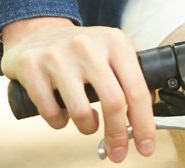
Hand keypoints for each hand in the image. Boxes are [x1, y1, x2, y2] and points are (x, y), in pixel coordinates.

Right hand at [0, 16, 155, 159]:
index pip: (136, 88)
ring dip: (87, 127)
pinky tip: (61, 113)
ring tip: (87, 122)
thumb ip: (133, 71)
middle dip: (118, 135)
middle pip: (113, 102)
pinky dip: (59, 122)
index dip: (144, 123)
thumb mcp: (111, 48)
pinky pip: (51, 113)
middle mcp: (88, 46)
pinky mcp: (33, 67)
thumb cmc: (80, 48)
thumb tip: (151, 106)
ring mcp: (59, 56)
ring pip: (81, 112)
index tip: (146, 146)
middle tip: (118, 153)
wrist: (38, 32)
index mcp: (114, 41)